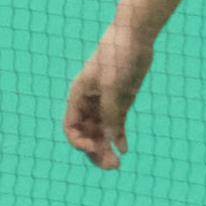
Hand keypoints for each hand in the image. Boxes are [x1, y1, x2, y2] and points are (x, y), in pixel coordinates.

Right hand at [62, 26, 151, 168]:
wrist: (134, 36)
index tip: (94, 148)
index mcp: (78, 96)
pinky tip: (124, 150)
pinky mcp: (121, 101)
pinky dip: (119, 138)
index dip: (79, 142)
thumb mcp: (112, 85)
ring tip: (117, 165)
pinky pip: (117, 125)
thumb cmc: (117, 56)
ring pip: (102, 132)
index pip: (72, 127)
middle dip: (95, 152)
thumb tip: (110, 141)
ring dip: (107, 149)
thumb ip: (111, 113)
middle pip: (87, 134)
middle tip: (111, 168)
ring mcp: (106, 102)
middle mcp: (89, 102)